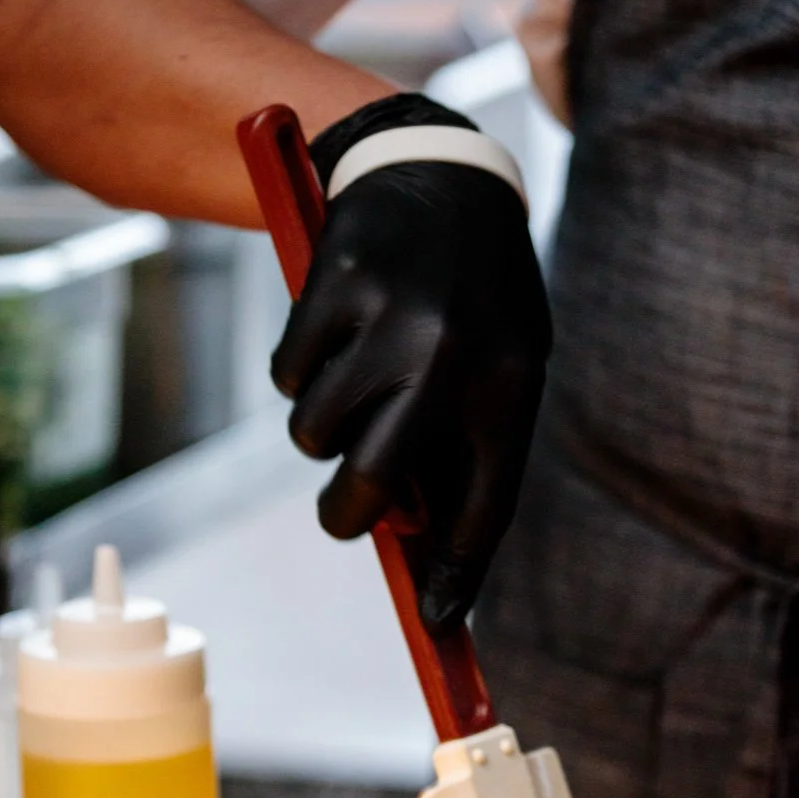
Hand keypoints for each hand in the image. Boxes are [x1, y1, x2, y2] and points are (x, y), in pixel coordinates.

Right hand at [270, 96, 549, 632]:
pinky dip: (298, 371)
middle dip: (347, 515)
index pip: (484, 506)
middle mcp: (454, 358)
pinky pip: (288, 376)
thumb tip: (415, 540)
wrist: (440, 174)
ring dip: (320, 427)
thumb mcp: (497, 362)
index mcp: (510, 386)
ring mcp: (389, 321)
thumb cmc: (473, 295)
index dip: (458, 575)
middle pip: (373, 483)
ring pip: (315, 432)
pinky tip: (333, 331)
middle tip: (345, 514)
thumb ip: (459, 443)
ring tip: (352, 382)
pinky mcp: (333, 288)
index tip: (437, 624)